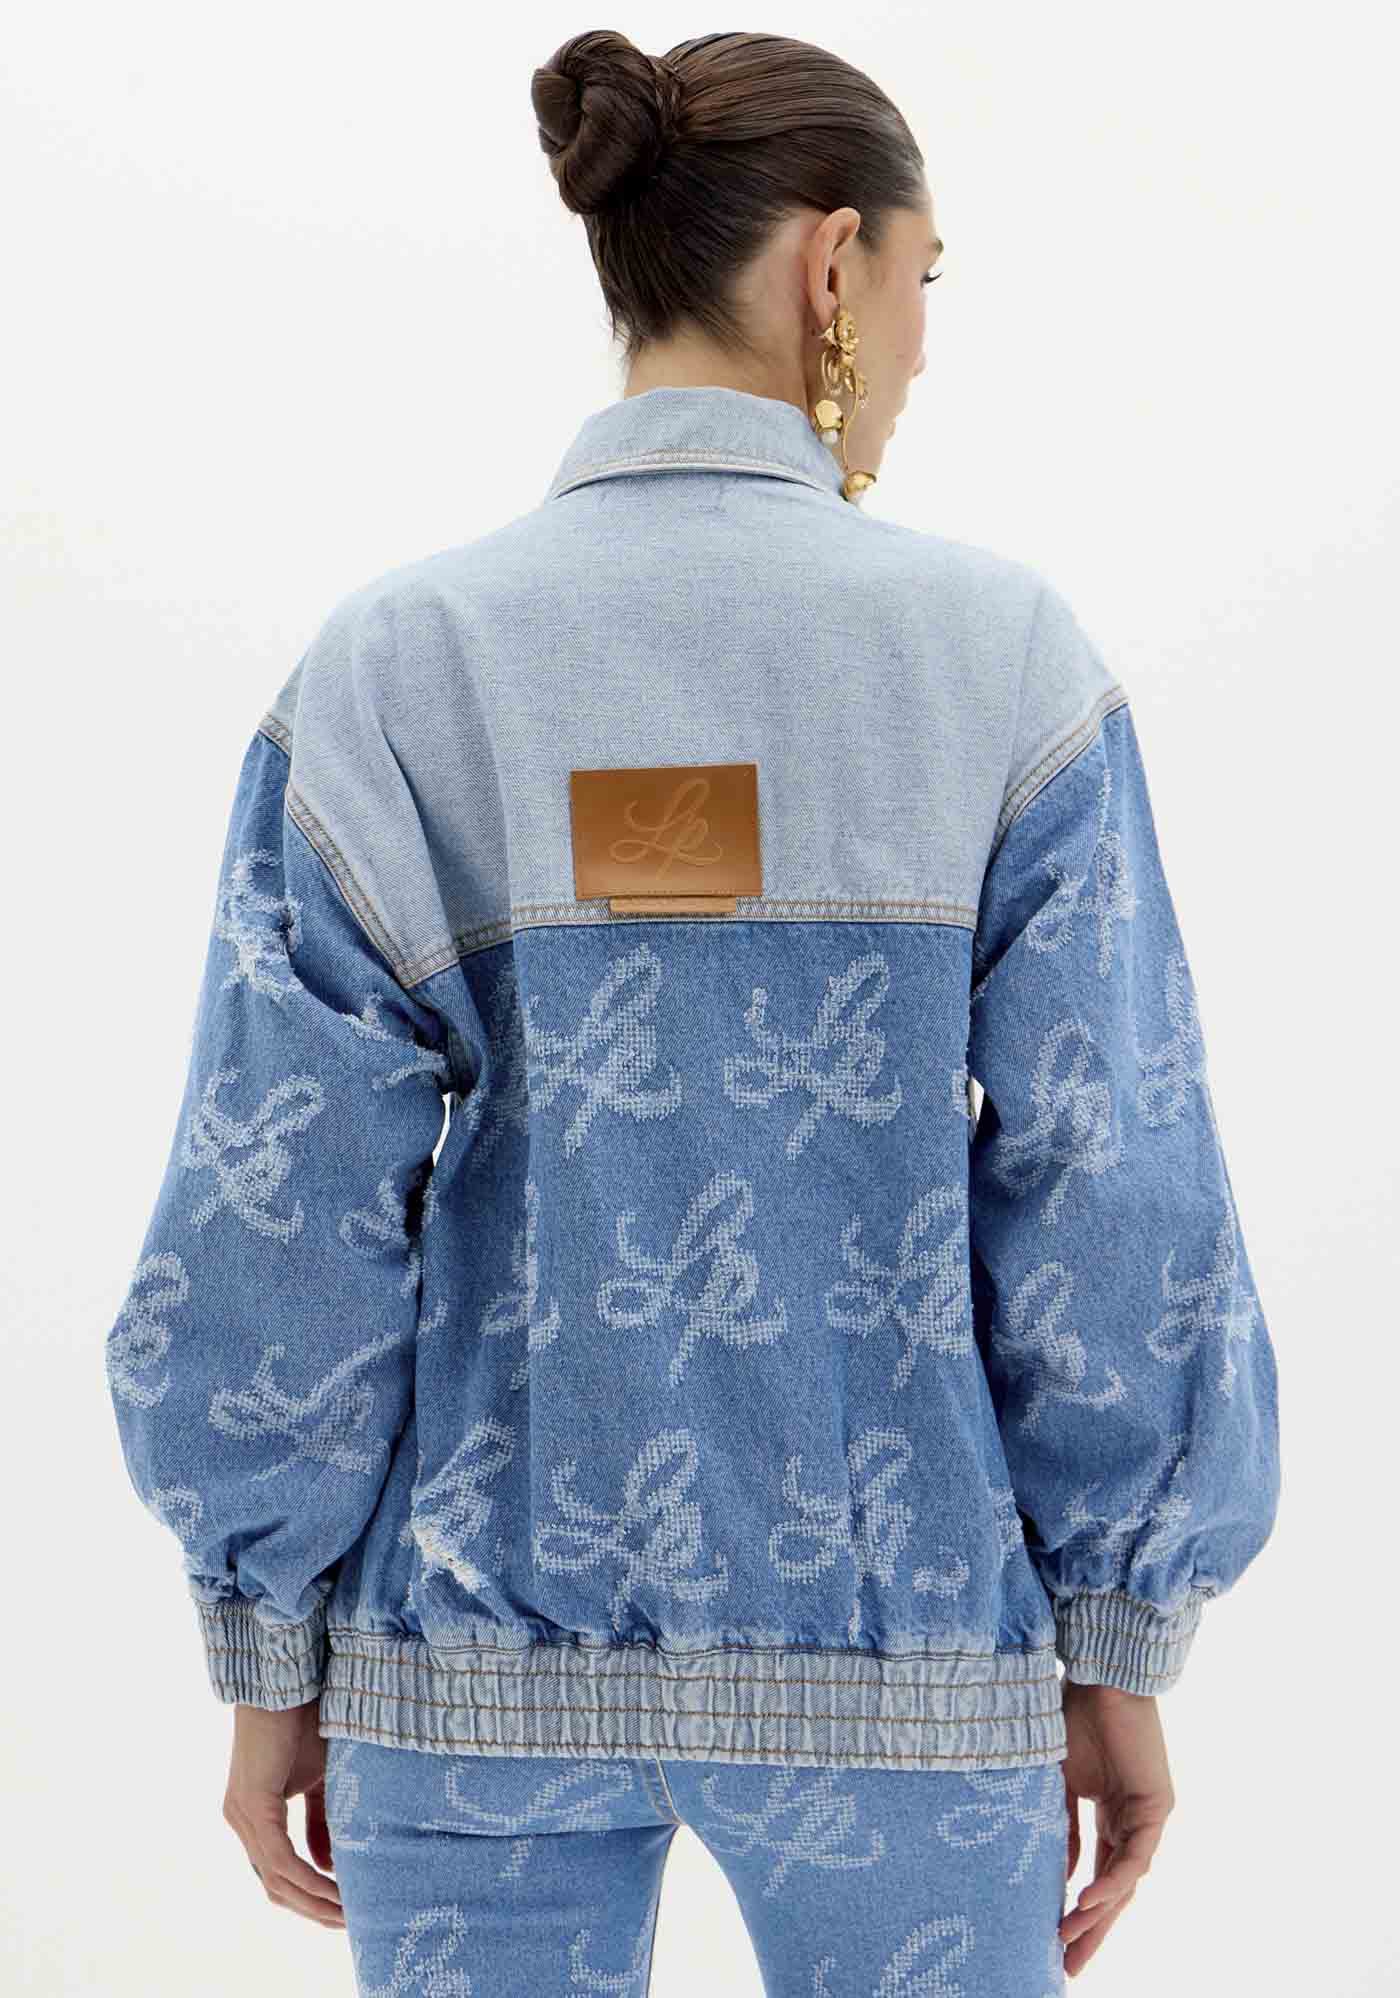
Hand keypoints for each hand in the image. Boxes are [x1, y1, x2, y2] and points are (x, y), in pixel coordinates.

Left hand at [222, 1697, 344, 1929]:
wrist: (289, 1679)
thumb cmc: (306, 1720)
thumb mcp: (321, 1780)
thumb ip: (322, 1822)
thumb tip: (330, 1865)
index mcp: (255, 1816)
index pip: (278, 1872)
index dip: (308, 1897)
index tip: (343, 1910)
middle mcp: (241, 1822)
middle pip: (275, 1887)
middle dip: (313, 1909)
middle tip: (348, 1924)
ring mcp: (242, 1817)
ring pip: (276, 1880)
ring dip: (313, 1902)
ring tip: (347, 1914)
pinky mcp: (253, 1807)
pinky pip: (280, 1860)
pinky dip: (307, 1879)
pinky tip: (333, 1889)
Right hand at [1058, 1680, 1173, 1976]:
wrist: (1098, 1677)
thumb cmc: (1074, 1717)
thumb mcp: (1058, 1783)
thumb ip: (1061, 1827)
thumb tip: (1062, 1874)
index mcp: (1109, 1816)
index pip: (1096, 1874)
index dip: (1078, 1909)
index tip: (1053, 1940)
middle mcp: (1131, 1822)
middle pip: (1114, 1889)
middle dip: (1092, 1929)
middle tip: (1069, 1965)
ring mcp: (1147, 1817)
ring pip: (1125, 1880)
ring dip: (1098, 1912)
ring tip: (1070, 1938)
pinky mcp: (1158, 1808)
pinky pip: (1135, 1856)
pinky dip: (1113, 1881)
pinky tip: (1088, 1900)